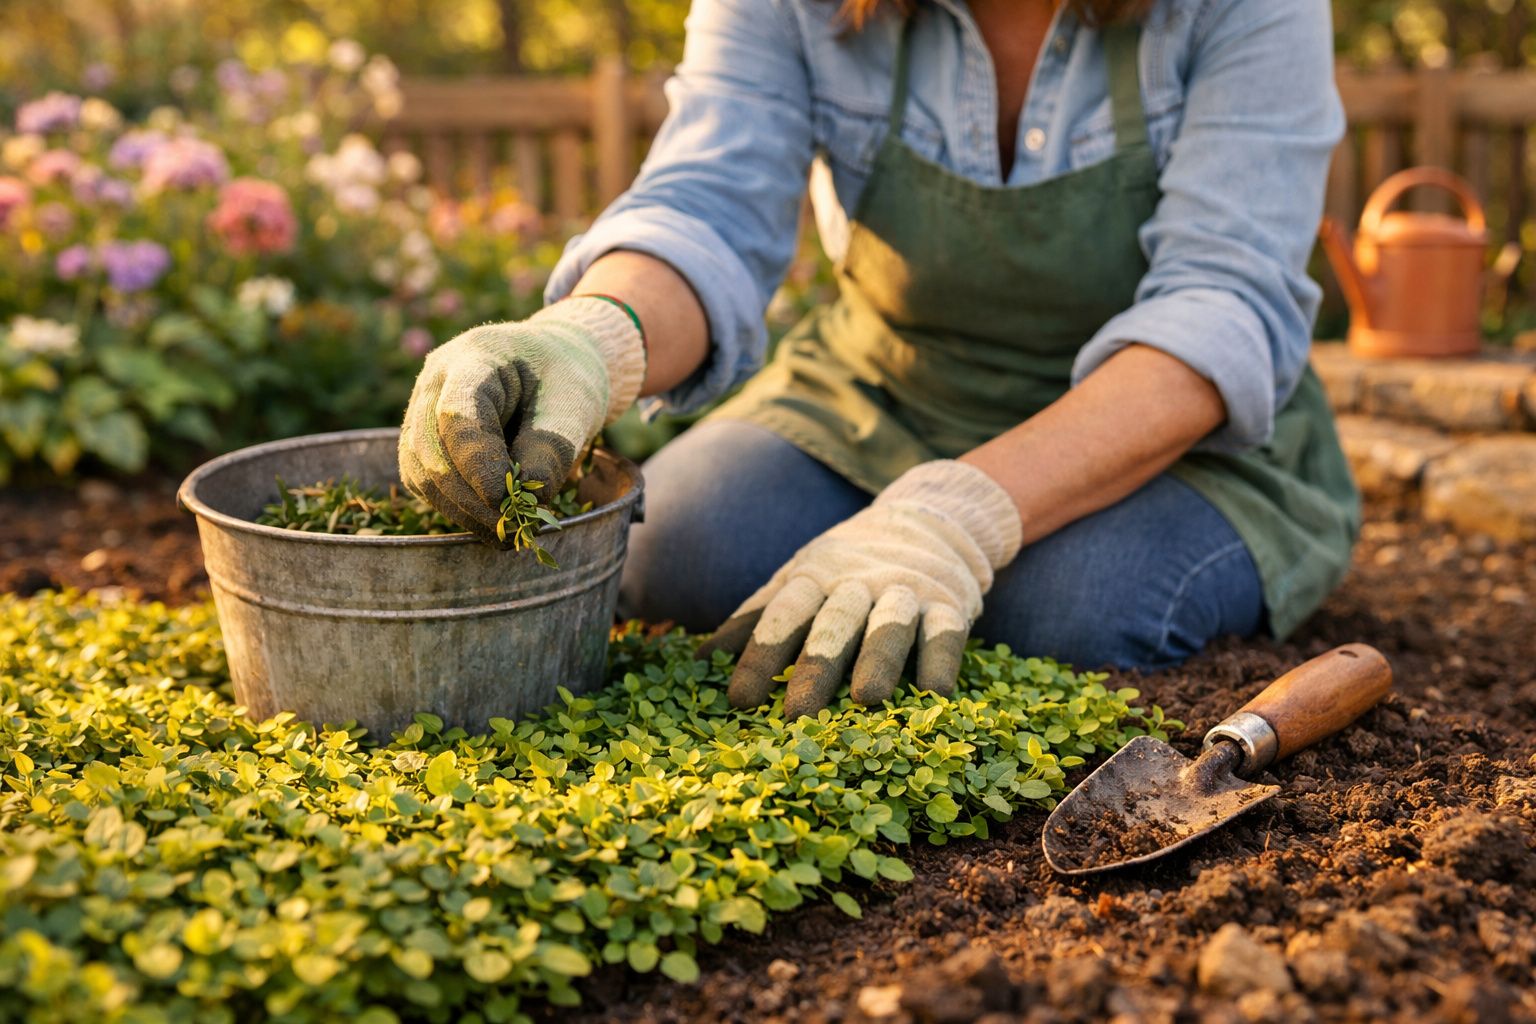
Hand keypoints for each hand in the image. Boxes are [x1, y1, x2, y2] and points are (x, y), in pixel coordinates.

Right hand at [398, 298, 644, 542]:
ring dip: (462, 510)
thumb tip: (529, 499)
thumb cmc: (564, 378)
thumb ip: (553, 446)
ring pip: (422, 472)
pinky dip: (458, 508)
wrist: (549, 365)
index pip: (458, 413)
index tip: (504, 499)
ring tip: (506, 532)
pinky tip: (491, 522)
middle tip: (514, 527)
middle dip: (471, 497)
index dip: (477, 461)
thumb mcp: (575, 404)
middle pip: (433, 448)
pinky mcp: (422, 441)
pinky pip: (426, 482)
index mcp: (474, 358)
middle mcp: (435, 381)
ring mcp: (421, 410)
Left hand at [700, 460, 1022, 717]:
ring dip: (878, 658)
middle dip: (815, 666)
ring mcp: (907, 591)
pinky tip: (935, 693)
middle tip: (796, 714)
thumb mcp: (799, 580)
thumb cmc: (847, 570)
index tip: (739, 699)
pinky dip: (941, 659)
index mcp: (814, 575)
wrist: (930, 522)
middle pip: (834, 623)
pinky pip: (947, 632)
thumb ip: (755, 619)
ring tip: (867, 698)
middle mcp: (859, 581)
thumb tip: (697, 662)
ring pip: (891, 623)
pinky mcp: (952, 605)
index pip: (782, 614)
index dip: (760, 655)